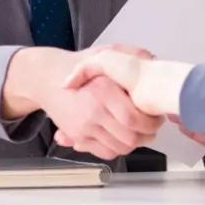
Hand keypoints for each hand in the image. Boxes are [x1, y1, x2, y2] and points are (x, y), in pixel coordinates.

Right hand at [41, 44, 163, 159]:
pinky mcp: (79, 136)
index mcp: (103, 91)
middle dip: (147, 135)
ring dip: (135, 143)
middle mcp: (94, 111)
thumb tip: (153, 59)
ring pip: (119, 147)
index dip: (150, 122)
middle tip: (153, 128)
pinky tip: (123, 137)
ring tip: (141, 132)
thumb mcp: (104, 53)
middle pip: (129, 137)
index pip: (133, 118)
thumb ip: (130, 54)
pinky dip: (118, 149)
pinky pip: (105, 152)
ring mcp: (85, 127)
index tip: (157, 117)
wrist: (46, 78)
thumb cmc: (78, 65)